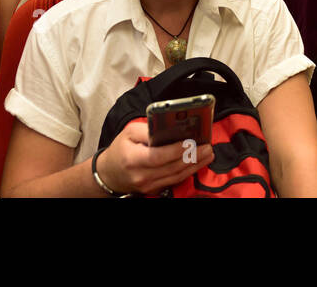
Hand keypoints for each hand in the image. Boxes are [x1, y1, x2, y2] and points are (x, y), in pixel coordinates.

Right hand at [97, 121, 213, 195]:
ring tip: (207, 154)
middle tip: (207, 146)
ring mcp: (148, 185)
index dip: (176, 150)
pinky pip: (174, 181)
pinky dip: (187, 172)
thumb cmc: (120, 150)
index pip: (158, 156)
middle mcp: (141, 175)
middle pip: (171, 167)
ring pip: (176, 176)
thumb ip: (148, 129)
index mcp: (133, 158)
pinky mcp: (153, 189)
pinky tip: (197, 163)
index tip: (191, 142)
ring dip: (194, 165)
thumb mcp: (129, 132)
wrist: (109, 173)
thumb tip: (168, 127)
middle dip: (192, 157)